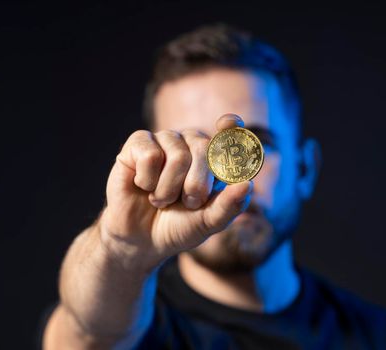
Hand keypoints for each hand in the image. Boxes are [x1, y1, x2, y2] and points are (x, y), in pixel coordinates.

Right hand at [99, 114, 251, 269]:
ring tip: (162, 199)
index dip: (231, 128)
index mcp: (214, 157)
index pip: (228, 133)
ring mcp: (166, 140)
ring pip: (177, 156)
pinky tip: (144, 186)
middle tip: (187, 202)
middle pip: (203, 148)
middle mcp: (192, 142)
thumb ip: (230, 205)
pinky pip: (150, 155)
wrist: (142, 239)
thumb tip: (247, 184)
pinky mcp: (139, 142)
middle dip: (196, 186)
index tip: (231, 124)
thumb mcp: (209, 222)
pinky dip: (147, 181)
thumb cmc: (180, 226)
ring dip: (168, 190)